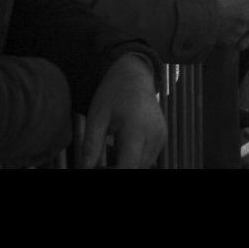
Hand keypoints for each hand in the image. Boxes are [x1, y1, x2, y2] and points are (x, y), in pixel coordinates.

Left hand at [80, 53, 165, 168]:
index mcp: (138, 129)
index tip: (96, 168)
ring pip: (143, 166)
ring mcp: (161, 136)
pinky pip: (148, 158)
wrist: (134, 75)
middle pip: (137, 168)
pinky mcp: (162, 137)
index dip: (113, 173)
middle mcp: (155, 135)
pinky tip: (117, 151)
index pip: (129, 166)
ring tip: (104, 159)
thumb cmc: (114, 93)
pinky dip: (133, 160)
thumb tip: (86, 168)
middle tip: (96, 164)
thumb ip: (91, 145)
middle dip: (116, 169)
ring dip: (125, 166)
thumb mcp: (96, 117)